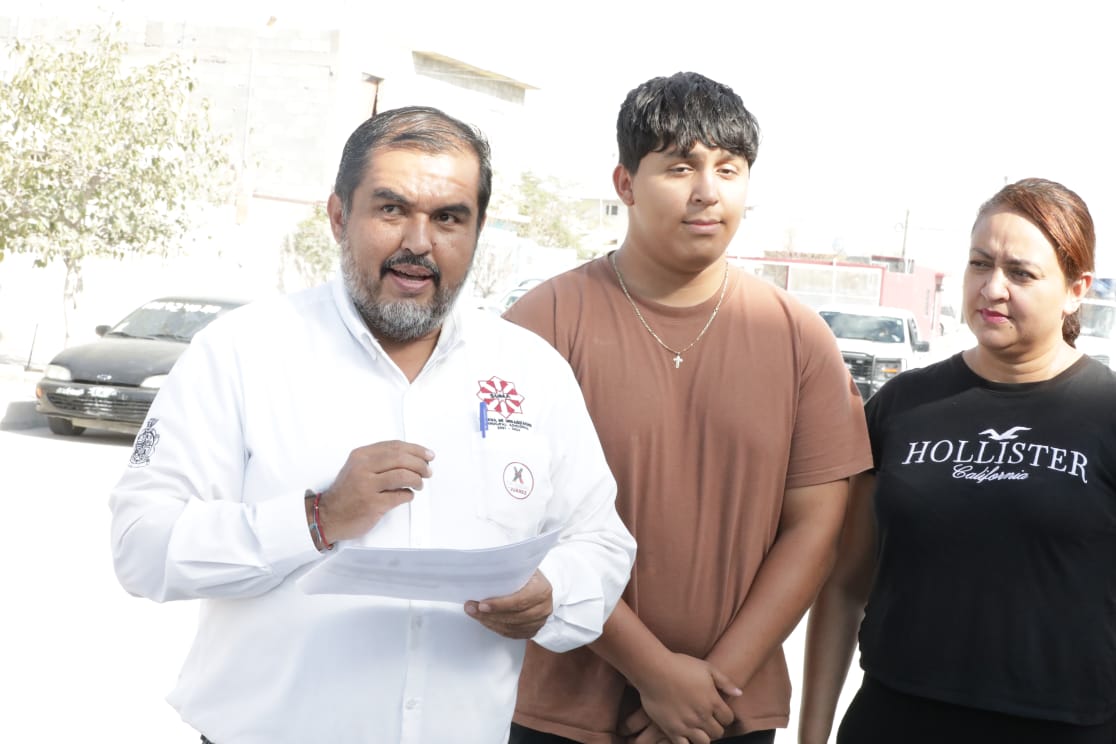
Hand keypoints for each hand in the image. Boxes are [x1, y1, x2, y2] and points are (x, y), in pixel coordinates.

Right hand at [317, 441, 433, 542]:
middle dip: (420, 464)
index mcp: (361, 455)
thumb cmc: (347, 493)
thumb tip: (411, 456)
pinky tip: (407, 495)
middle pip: (401, 458)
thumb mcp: (357, 468)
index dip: (416, 449)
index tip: (428, 455)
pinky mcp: (373, 504)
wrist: (328, 516)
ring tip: (419, 484)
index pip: (394, 446)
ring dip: (417, 479)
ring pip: (403, 475)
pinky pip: (400, 496)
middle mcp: (363, 468)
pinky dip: (409, 495)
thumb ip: (379, 460)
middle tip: (428, 471)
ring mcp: (367, 486)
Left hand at [465, 570, 552, 638]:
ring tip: (475, 614)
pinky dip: (496, 628)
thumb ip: (509, 571)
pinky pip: (512, 634)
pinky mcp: (532, 630)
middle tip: (471, 608)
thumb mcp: (522, 568)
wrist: (540, 585)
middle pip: (514, 617)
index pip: (520, 601)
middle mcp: (544, 607)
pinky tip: (486, 621)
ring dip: (490, 622)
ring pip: (511, 627)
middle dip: (489, 614)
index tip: (482, 605)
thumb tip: (484, 571)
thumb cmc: (528, 575)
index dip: (500, 605)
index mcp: (542, 590)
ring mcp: (539, 621)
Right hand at [620, 653, 740, 743]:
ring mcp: (687, 724)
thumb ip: (725, 682)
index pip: (728, 719)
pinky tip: (685, 737)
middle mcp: (702, 716)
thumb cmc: (680, 665)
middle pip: (718, 732)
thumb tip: (739, 693)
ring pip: (704, 742)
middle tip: (707, 720)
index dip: (725, 716)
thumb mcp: (707, 668)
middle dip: (715, 727)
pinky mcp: (672, 730)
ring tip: (697, 729)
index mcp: (713, 701)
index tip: (718, 712)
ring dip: (703, 737)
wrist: (654, 670)